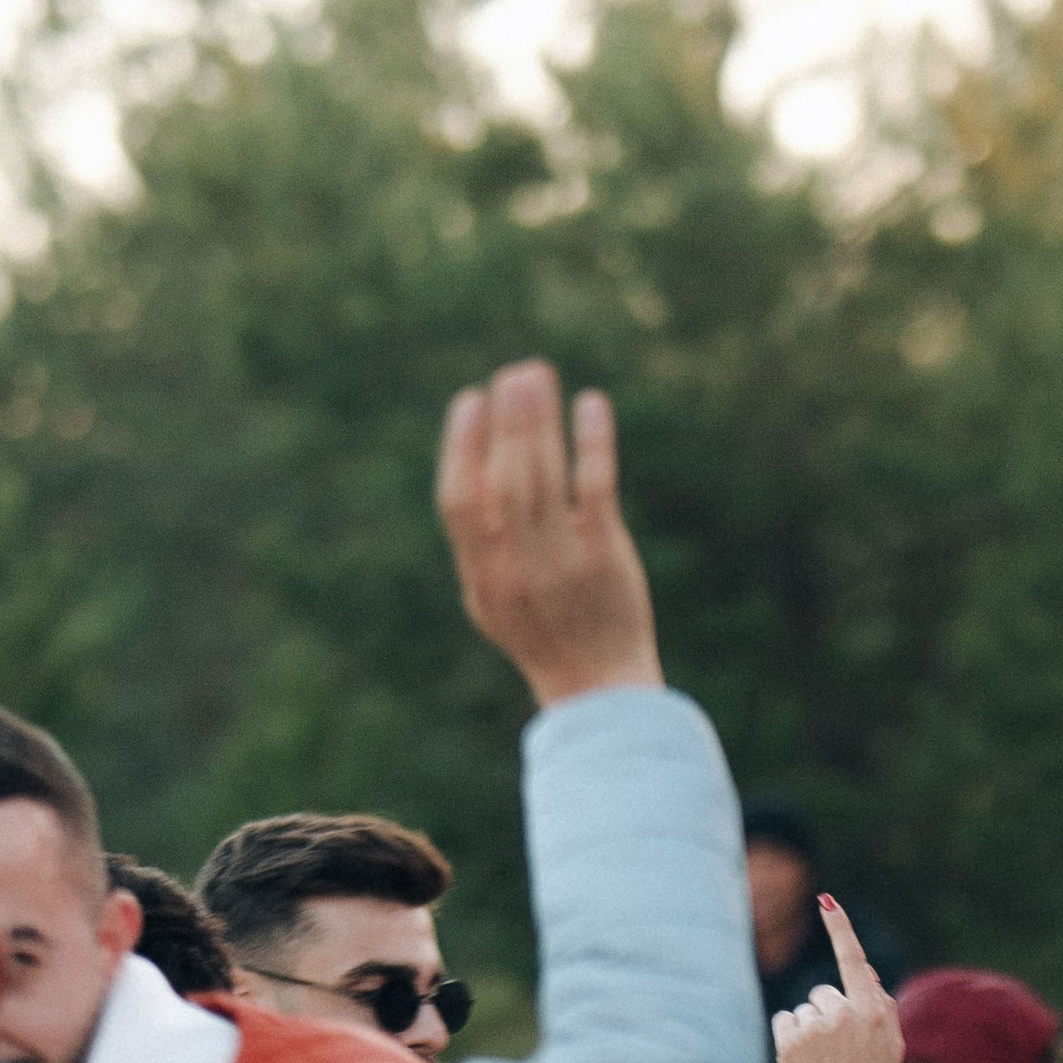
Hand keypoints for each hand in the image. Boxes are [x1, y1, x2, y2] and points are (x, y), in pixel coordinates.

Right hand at [435, 360, 662, 705]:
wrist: (599, 689)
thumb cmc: (544, 636)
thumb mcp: (494, 599)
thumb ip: (478, 544)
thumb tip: (469, 468)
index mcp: (483, 576)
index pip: (458, 502)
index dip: (460, 446)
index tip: (472, 400)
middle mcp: (517, 568)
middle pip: (503, 480)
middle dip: (506, 421)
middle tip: (515, 373)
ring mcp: (561, 563)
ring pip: (543, 478)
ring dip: (539, 421)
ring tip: (539, 375)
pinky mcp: (604, 557)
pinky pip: (594, 487)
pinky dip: (591, 441)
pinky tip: (591, 403)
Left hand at [776, 902, 900, 1062]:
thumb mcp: (891, 1045)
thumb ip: (881, 1004)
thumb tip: (862, 968)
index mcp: (873, 1011)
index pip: (853, 959)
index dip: (840, 928)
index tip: (826, 900)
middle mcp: (844, 1013)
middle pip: (825, 993)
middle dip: (828, 1014)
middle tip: (839, 1052)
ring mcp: (815, 1027)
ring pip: (804, 1010)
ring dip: (809, 1030)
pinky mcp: (790, 1041)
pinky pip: (785, 1022)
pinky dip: (790, 1038)